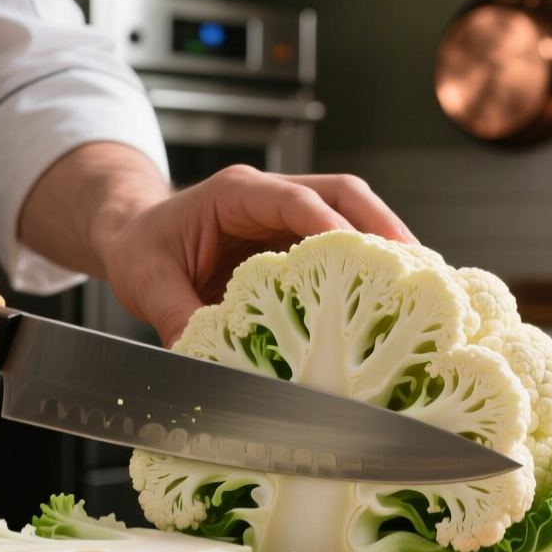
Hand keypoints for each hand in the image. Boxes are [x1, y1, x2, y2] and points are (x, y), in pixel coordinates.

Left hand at [100, 165, 418, 345]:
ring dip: (385, 244)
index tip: (366, 258)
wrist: (133, 234)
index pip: (295, 201)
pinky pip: (341, 241)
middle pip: (342, 194)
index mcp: (234, 193)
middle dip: (384, 226)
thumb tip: (202, 358)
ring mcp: (285, 214)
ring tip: (418, 283)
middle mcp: (268, 195)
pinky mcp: (294, 238)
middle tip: (419, 268)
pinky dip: (369, 263)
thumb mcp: (147, 282)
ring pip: (351, 213)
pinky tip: (389, 295)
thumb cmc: (141, 247)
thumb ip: (176, 316)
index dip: (333, 228)